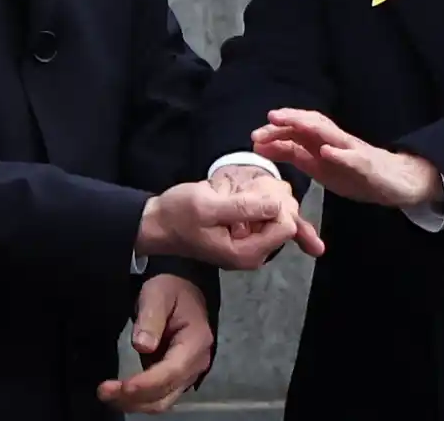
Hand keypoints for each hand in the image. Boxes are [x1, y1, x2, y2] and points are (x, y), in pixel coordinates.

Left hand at [97, 274, 211, 412]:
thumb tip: (142, 345)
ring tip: (106, 395)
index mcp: (196, 342)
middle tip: (103, 392)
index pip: (172, 371)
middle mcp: (196, 364)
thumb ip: (151, 318)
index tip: (123, 387)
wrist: (182, 290)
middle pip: (166, 393)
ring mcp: (187, 374)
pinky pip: (159, 396)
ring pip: (162, 401)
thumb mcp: (158, 294)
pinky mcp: (175, 378)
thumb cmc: (170, 290)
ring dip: (134, 403)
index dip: (147, 383)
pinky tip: (118, 394)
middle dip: (135, 398)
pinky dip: (138, 400)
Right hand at [134, 181, 295, 268]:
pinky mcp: (243, 236)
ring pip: (273, 215)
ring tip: (233, 190)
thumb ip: (243, 207)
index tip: (255, 189)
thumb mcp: (207, 206)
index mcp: (246, 253)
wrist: (157, 224)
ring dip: (260, 197)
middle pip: (284, 221)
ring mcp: (249, 245)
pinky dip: (252, 200)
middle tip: (242, 187)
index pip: (286, 227)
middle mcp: (253, 254)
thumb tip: (278, 204)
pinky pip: (261, 214)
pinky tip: (233, 194)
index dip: (276, 203)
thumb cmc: (178, 215)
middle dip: (269, 199)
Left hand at [251, 109, 441, 208]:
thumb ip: (293, 155)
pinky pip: (353, 156)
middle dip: (288, 120)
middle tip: (267, 120)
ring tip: (287, 121)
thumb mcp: (318, 166)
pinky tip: (326, 151)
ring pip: (328, 132)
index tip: (254, 136)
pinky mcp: (368, 163)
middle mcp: (334, 141)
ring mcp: (352, 150)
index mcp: (321, 143)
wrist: (396, 183)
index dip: (275, 131)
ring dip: (307, 125)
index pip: (296, 131)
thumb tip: (262, 147)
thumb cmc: (355, 173)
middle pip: (310, 123)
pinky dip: (339, 152)